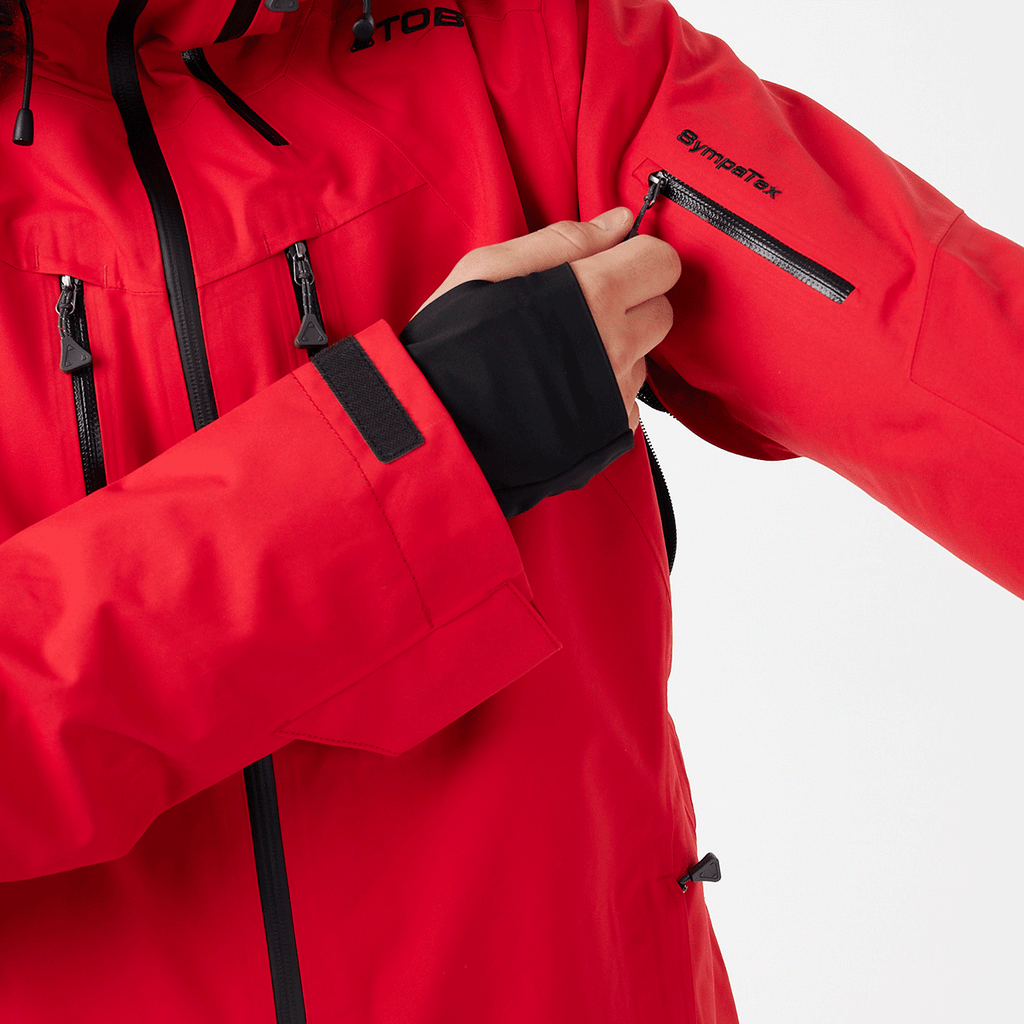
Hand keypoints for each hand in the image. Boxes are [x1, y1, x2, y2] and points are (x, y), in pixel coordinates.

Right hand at [420, 208, 681, 429]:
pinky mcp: (608, 432)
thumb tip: (619, 222)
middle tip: (582, 309)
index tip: (613, 264)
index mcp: (593, 296)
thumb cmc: (451, 344)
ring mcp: (614, 394)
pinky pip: (626, 402)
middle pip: (662, 312)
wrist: (436, 426)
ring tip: (560, 355)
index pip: (662, 262)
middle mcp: (616, 347)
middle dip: (632, 304)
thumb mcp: (490, 268)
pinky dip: (604, 391)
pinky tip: (562, 389)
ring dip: (617, 351)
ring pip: (643, 359)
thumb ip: (564, 240)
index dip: (638, 258)